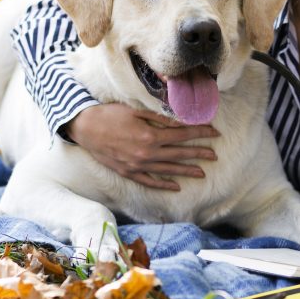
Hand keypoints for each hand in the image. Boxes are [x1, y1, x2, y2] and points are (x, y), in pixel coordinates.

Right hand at [66, 104, 218, 190]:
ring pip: (168, 170)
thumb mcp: (136, 111)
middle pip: (179, 154)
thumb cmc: (110, 115)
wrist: (85, 128)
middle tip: (214, 155)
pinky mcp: (128, 172)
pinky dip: (163, 184)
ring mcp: (137, 165)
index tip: (214, 133)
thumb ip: (159, 118)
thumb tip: (181, 122)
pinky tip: (175, 187)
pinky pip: (149, 181)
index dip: (200, 133)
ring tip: (201, 173)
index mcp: (150, 136)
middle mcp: (146, 153)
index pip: (182, 135)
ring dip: (186, 171)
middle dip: (198, 153)